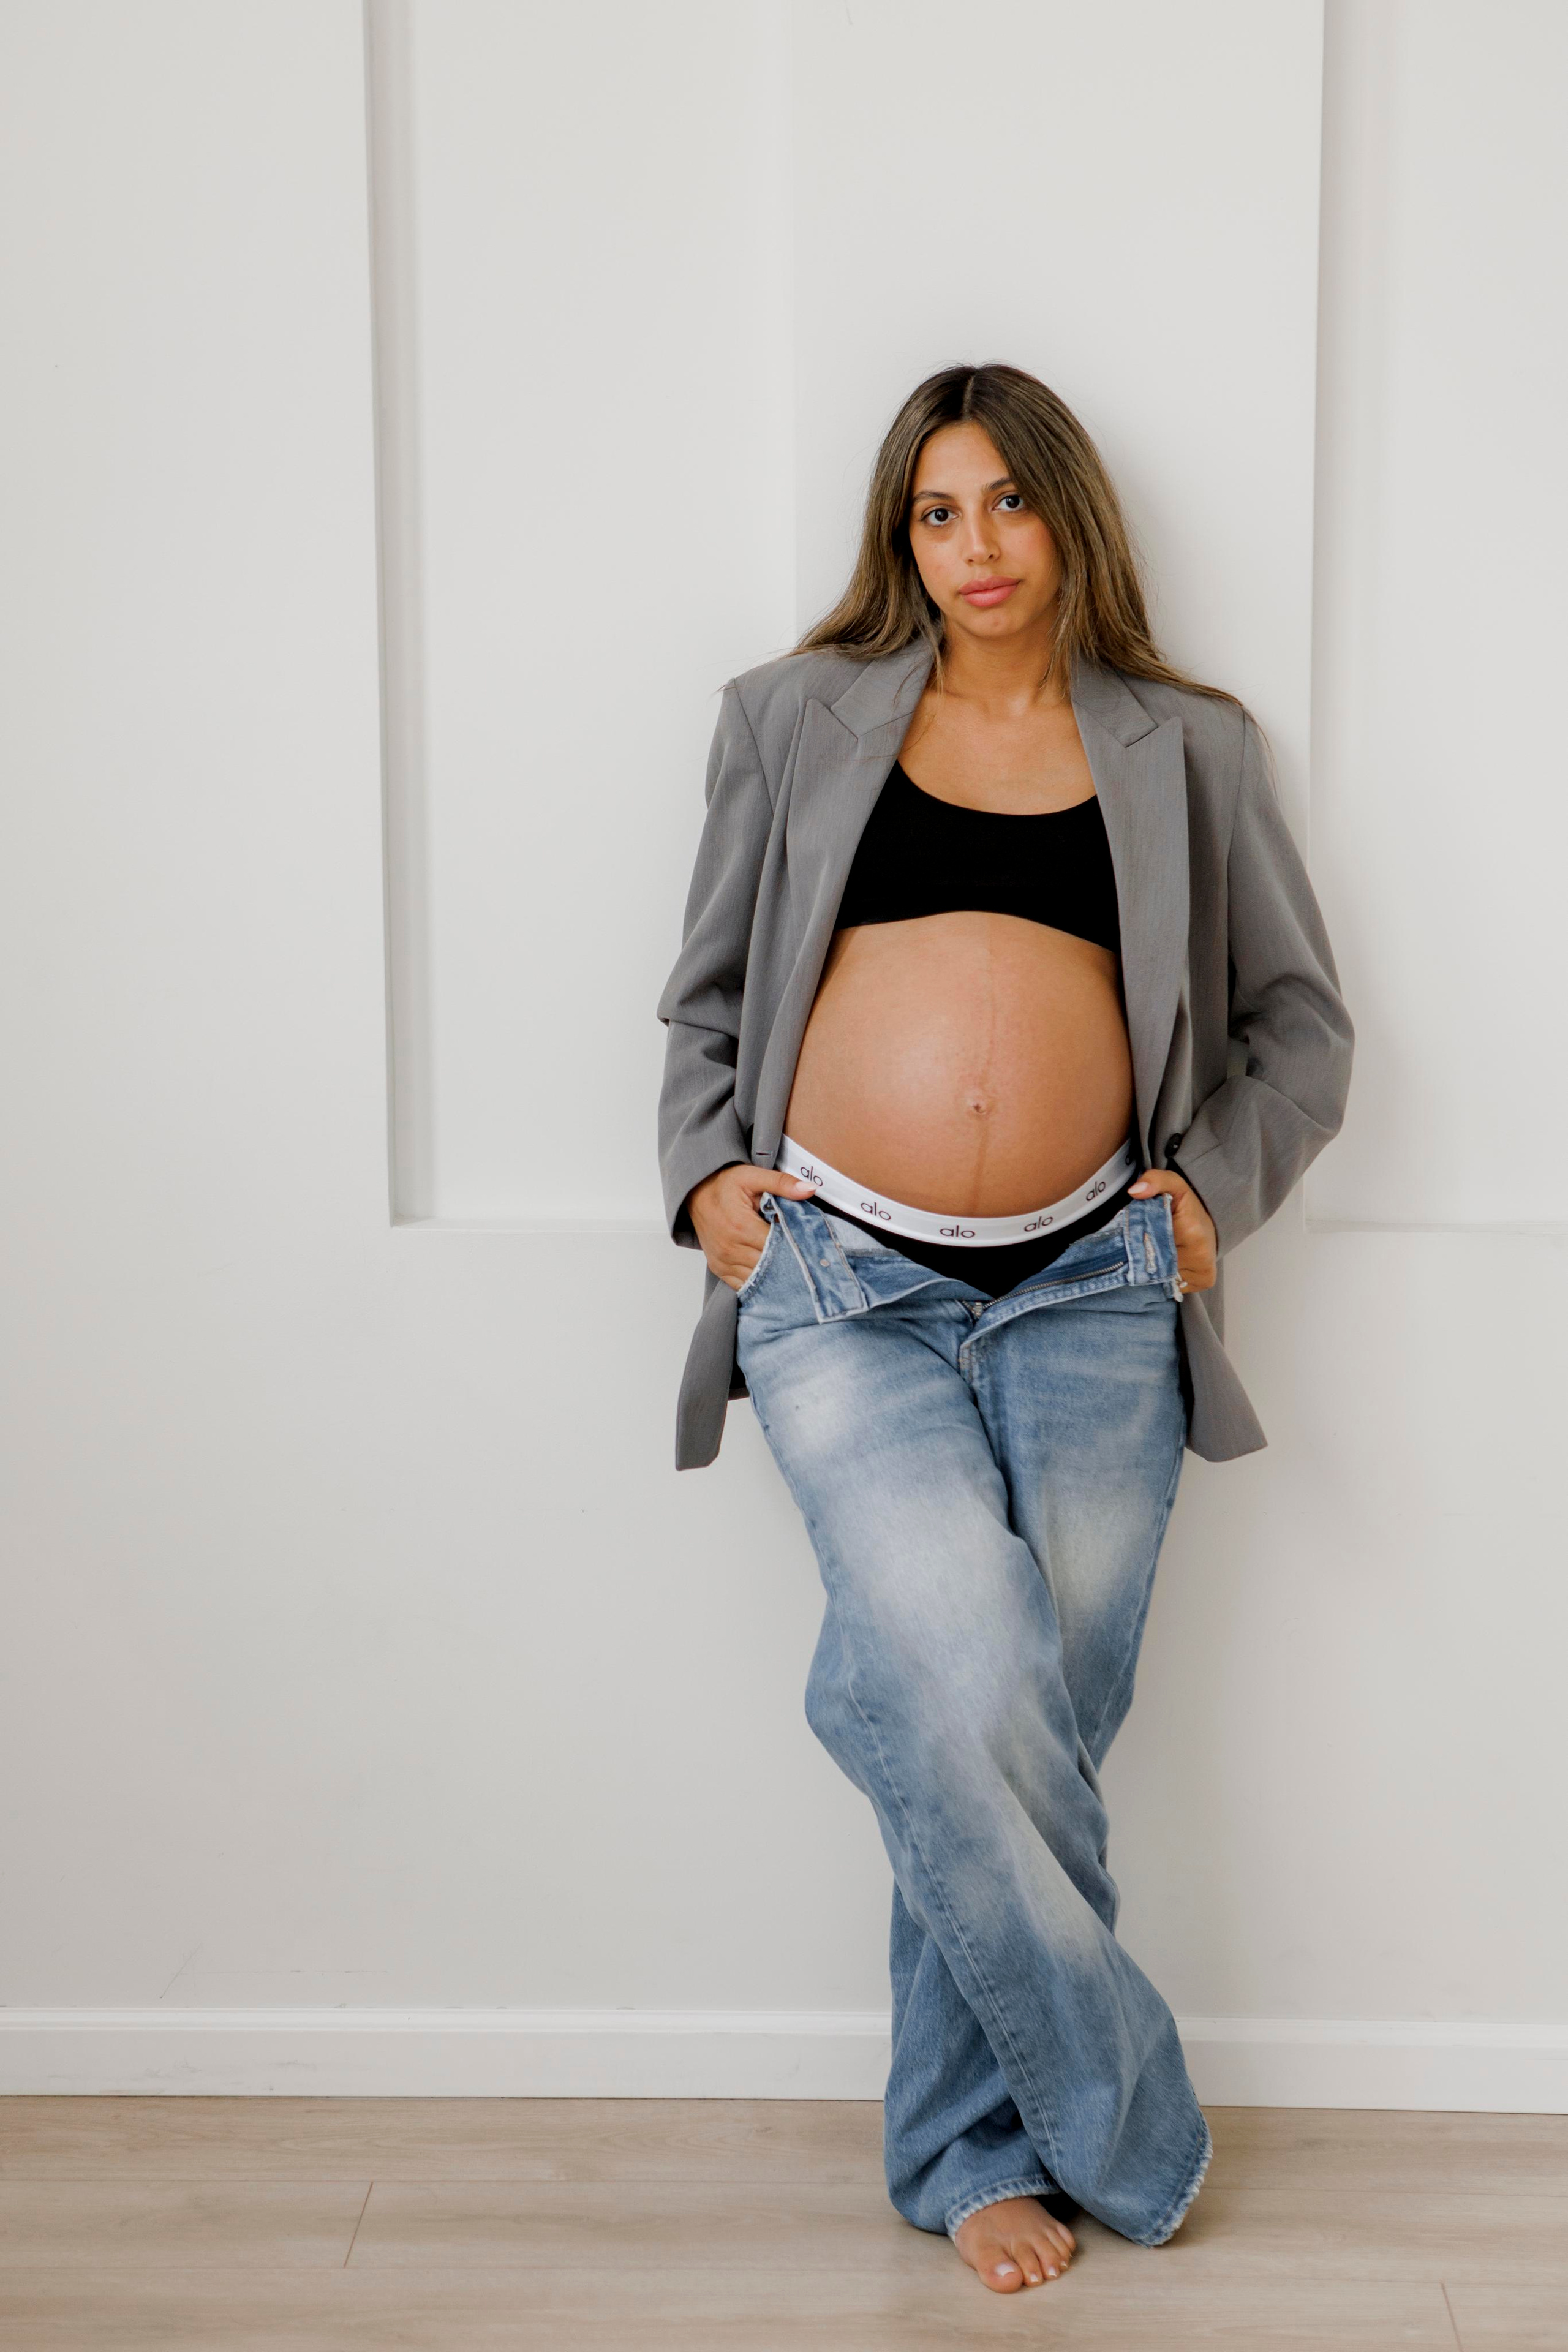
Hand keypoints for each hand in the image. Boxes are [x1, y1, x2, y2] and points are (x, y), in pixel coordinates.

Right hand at [687, 1163, 817, 1291]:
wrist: (695, 1192)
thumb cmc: (723, 1184)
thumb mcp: (752, 1176)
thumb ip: (781, 1183)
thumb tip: (809, 1189)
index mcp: (741, 1226)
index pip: (777, 1246)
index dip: (795, 1245)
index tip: (808, 1243)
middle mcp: (730, 1248)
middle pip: (769, 1266)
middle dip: (788, 1262)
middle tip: (805, 1257)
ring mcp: (723, 1261)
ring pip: (758, 1279)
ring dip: (774, 1275)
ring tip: (791, 1267)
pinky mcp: (718, 1268)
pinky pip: (742, 1285)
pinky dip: (758, 1282)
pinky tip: (771, 1276)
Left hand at [1127, 1168, 1217, 1292]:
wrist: (1210, 1224)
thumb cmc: (1188, 1207)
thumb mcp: (1173, 1184)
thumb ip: (1155, 1180)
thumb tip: (1135, 1191)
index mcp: (1193, 1234)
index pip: (1151, 1244)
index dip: (1140, 1239)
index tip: (1138, 1233)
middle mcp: (1201, 1259)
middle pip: (1155, 1264)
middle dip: (1143, 1255)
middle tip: (1144, 1242)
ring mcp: (1203, 1274)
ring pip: (1160, 1276)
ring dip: (1152, 1267)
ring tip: (1156, 1251)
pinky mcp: (1202, 1283)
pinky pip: (1170, 1282)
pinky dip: (1162, 1275)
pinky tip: (1166, 1262)